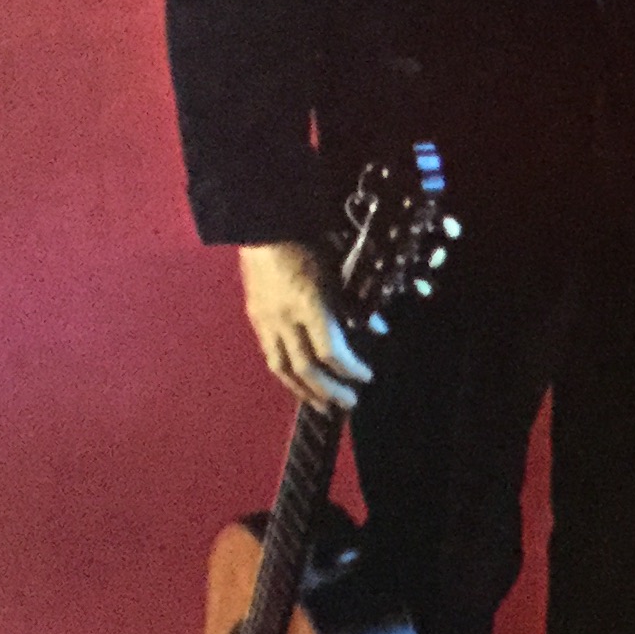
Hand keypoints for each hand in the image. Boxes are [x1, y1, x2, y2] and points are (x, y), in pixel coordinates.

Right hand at [237, 241, 375, 411]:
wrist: (262, 226)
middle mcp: (284, 319)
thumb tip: (379, 329)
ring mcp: (266, 321)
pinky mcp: (255, 320)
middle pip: (306, 368)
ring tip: (324, 407)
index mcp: (309, 304)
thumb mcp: (339, 269)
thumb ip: (357, 302)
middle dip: (330, 390)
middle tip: (350, 403)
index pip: (331, 351)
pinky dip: (288, 375)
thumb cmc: (307, 242)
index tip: (367, 376)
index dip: (351, 369)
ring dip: (305, 392)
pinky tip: (300, 384)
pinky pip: (271, 357)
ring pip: (283, 370)